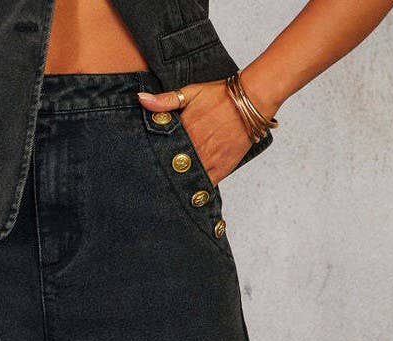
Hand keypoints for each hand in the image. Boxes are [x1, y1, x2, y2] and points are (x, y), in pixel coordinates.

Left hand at [137, 80, 252, 186]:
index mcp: (183, 131)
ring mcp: (207, 160)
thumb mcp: (190, 92)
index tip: (142, 165)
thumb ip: (165, 100)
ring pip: (186, 180)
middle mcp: (194, 148)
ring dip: (176, 185)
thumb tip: (141, 100)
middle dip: (161, 174)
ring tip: (163, 193)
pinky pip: (204, 185)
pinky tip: (185, 196)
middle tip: (149, 184)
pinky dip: (195, 191)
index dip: (151, 158)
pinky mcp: (220, 169)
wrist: (251, 101)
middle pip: (172, 168)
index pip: (160, 150)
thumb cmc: (220, 95)